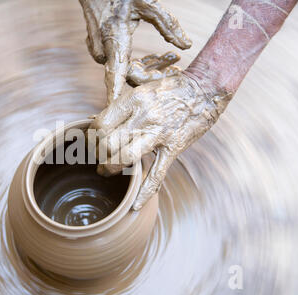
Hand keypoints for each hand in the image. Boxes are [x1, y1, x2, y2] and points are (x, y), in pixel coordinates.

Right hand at [79, 0, 190, 103]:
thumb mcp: (147, 3)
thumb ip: (168, 25)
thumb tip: (186, 46)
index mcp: (114, 39)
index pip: (116, 76)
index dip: (117, 97)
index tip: (121, 115)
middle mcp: (104, 49)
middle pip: (129, 76)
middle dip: (154, 76)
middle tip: (177, 68)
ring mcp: (100, 51)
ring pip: (127, 71)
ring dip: (151, 69)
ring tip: (174, 59)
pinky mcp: (101, 50)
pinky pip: (122, 64)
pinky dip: (140, 63)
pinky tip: (158, 57)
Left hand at [90, 72, 231, 209]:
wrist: (206, 89)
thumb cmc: (170, 87)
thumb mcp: (142, 85)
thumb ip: (119, 101)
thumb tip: (94, 114)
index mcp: (134, 100)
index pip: (100, 124)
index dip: (91, 136)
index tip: (92, 141)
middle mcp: (144, 117)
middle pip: (108, 143)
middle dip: (97, 154)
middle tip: (96, 158)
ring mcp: (159, 134)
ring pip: (125, 158)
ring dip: (111, 169)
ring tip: (105, 171)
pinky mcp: (173, 148)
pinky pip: (157, 174)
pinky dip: (145, 192)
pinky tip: (135, 205)